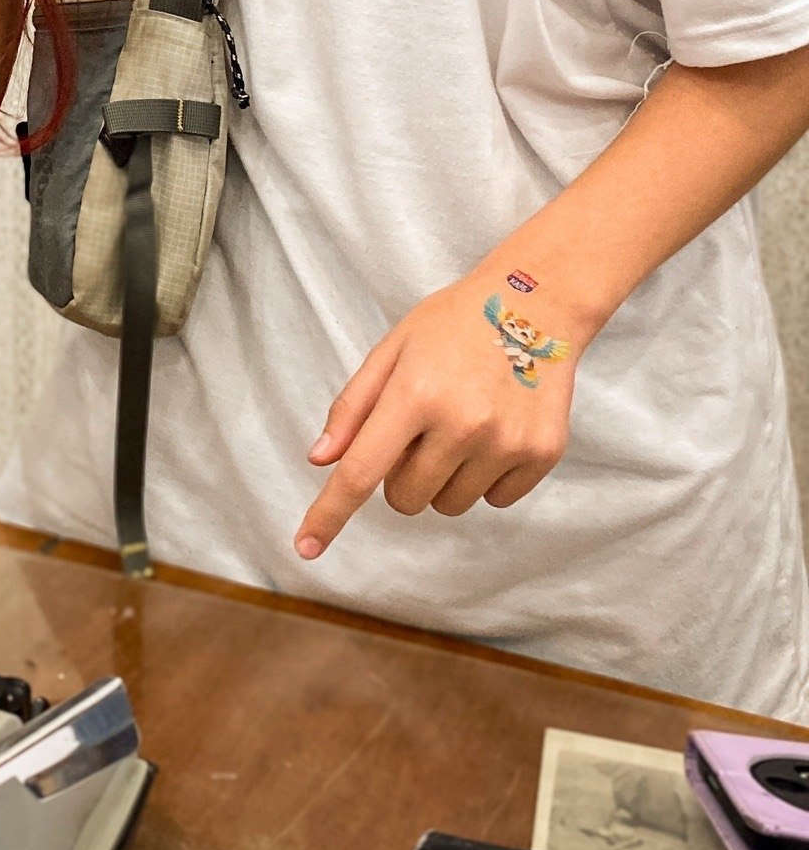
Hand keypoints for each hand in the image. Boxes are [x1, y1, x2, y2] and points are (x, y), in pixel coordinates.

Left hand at [295, 271, 578, 559]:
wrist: (538, 302)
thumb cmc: (454, 324)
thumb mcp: (393, 350)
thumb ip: (354, 406)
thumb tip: (320, 460)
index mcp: (415, 393)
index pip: (361, 471)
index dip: (330, 513)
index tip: (306, 547)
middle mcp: (463, 423)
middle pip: (404, 499)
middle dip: (400, 475)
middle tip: (420, 428)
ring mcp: (506, 442)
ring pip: (448, 505)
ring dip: (443, 479)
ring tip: (460, 423)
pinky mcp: (542, 454)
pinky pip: (496, 500)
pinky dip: (486, 478)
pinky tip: (495, 430)